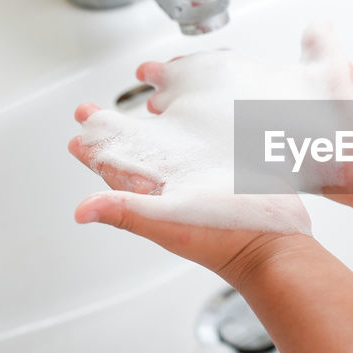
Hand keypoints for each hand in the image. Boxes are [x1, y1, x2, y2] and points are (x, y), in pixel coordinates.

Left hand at [68, 24, 352, 276]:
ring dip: (155, 126)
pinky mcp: (233, 169)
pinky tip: (198, 115)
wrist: (274, 246)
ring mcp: (205, 178)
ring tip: (141, 106)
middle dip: (114, 130)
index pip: (115, 169)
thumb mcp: (168, 223)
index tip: (78, 127)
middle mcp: (178, 185)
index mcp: (155, 195)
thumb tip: (80, 211)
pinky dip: (198, 129)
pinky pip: (208, 143)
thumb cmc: (221, 242)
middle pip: (137, 152)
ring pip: (172, 146)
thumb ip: (125, 211)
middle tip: (92, 111)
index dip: (93, 150)